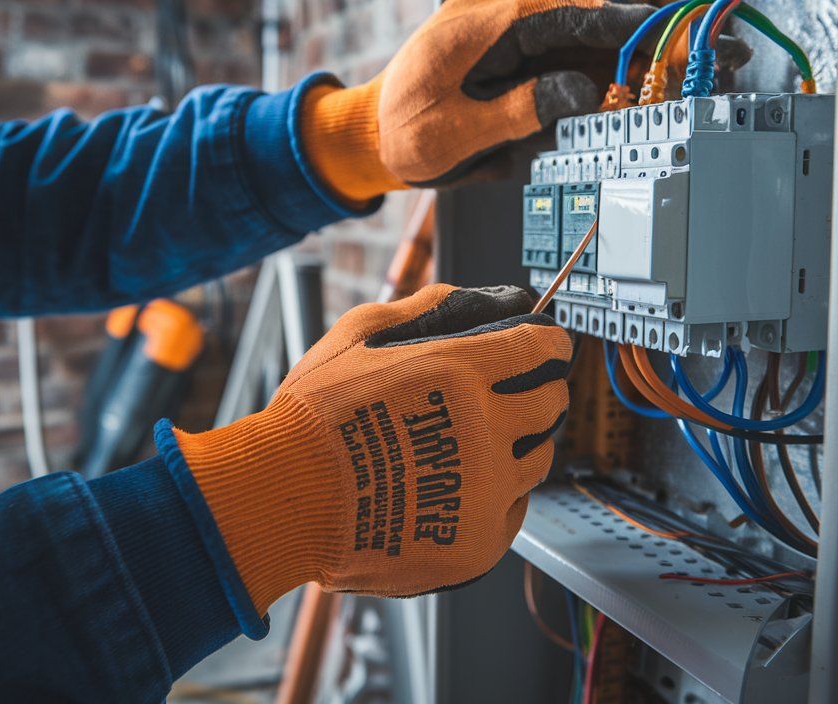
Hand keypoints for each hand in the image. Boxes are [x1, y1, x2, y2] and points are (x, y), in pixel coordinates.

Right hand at [171, 285, 570, 613]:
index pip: (543, 349)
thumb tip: (466, 296)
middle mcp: (487, 431)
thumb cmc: (314, 418)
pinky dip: (499, 494)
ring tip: (472, 445)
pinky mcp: (478, 541)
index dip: (547, 343)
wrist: (285, 498)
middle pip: (552, 402)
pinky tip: (459, 486)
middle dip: (538, 390)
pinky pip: (515, 509)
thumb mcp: (356, 335)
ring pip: (539, 457)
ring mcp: (487, 491)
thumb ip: (421, 310)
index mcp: (463, 374)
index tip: (542, 346)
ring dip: (519, 444)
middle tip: (509, 394)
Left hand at [299, 0, 660, 201]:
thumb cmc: (400, 136)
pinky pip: (566, 56)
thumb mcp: (452, 133)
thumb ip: (517, 111)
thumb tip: (581, 92)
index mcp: (480, 25)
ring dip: (635, 51)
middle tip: (704, 49)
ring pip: (582, 34)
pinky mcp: (513, 58)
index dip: (619, 22)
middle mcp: (499, 19)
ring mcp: (507, 36)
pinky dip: (605, 69)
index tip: (667, 33)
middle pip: (583, 15)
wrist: (368, 137)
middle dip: (644, 33)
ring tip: (690, 69)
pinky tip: (644, 84)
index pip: (562, 11)